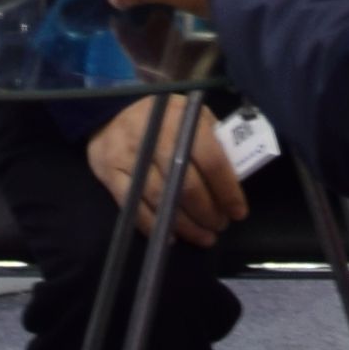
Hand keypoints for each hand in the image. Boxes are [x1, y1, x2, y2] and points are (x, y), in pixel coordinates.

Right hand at [84, 93, 250, 240]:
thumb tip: (234, 177)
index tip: (238, 211)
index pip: (211, 161)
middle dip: (208, 212)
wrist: (110, 112)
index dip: (227, 191)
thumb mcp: (192, 114)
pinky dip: (154, 226)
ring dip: (186, 225)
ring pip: (162, 200)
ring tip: (204, 236)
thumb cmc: (163, 117)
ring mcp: (130, 156)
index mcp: (182, 118)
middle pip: (186, 185)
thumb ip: (212, 140)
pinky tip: (171, 237)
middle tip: (220, 226)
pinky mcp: (110, 173)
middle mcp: (156, 136)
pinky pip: (134, 208)